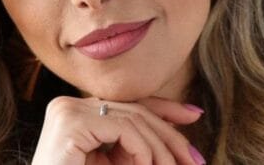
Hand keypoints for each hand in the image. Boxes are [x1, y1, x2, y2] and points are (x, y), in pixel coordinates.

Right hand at [31, 95, 205, 164]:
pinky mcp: (71, 123)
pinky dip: (143, 151)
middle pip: (134, 110)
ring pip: (134, 119)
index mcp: (76, 114)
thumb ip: (138, 150)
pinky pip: (124, 129)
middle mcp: (68, 105)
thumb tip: (181, 144)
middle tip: (195, 160)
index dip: (164, 108)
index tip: (193, 115)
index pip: (127, 103)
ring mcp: (67, 111)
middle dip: (170, 135)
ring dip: (160, 151)